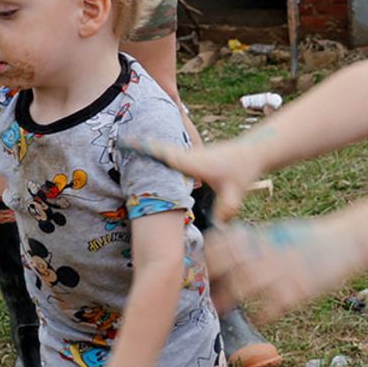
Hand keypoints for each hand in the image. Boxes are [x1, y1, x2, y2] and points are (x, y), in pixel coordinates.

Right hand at [124, 133, 266, 225]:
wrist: (251, 152)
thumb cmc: (242, 170)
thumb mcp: (236, 192)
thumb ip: (227, 209)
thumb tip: (218, 226)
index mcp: (192, 162)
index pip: (163, 155)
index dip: (144, 150)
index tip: (125, 142)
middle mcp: (186, 155)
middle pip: (157, 148)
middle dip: (138, 145)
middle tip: (117, 140)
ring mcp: (187, 155)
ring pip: (162, 150)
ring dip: (145, 148)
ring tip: (122, 145)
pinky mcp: (190, 158)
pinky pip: (169, 155)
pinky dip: (156, 153)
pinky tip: (144, 156)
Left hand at [204, 217, 363, 320]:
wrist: (346, 242)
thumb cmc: (309, 239)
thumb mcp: (278, 231)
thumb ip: (254, 241)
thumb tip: (227, 247)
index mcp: (262, 236)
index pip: (223, 243)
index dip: (207, 256)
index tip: (198, 268)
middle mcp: (268, 252)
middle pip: (227, 266)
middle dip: (211, 281)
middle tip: (201, 295)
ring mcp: (281, 272)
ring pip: (242, 288)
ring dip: (226, 302)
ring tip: (218, 311)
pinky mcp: (296, 291)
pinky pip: (269, 309)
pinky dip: (259, 317)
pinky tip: (257, 319)